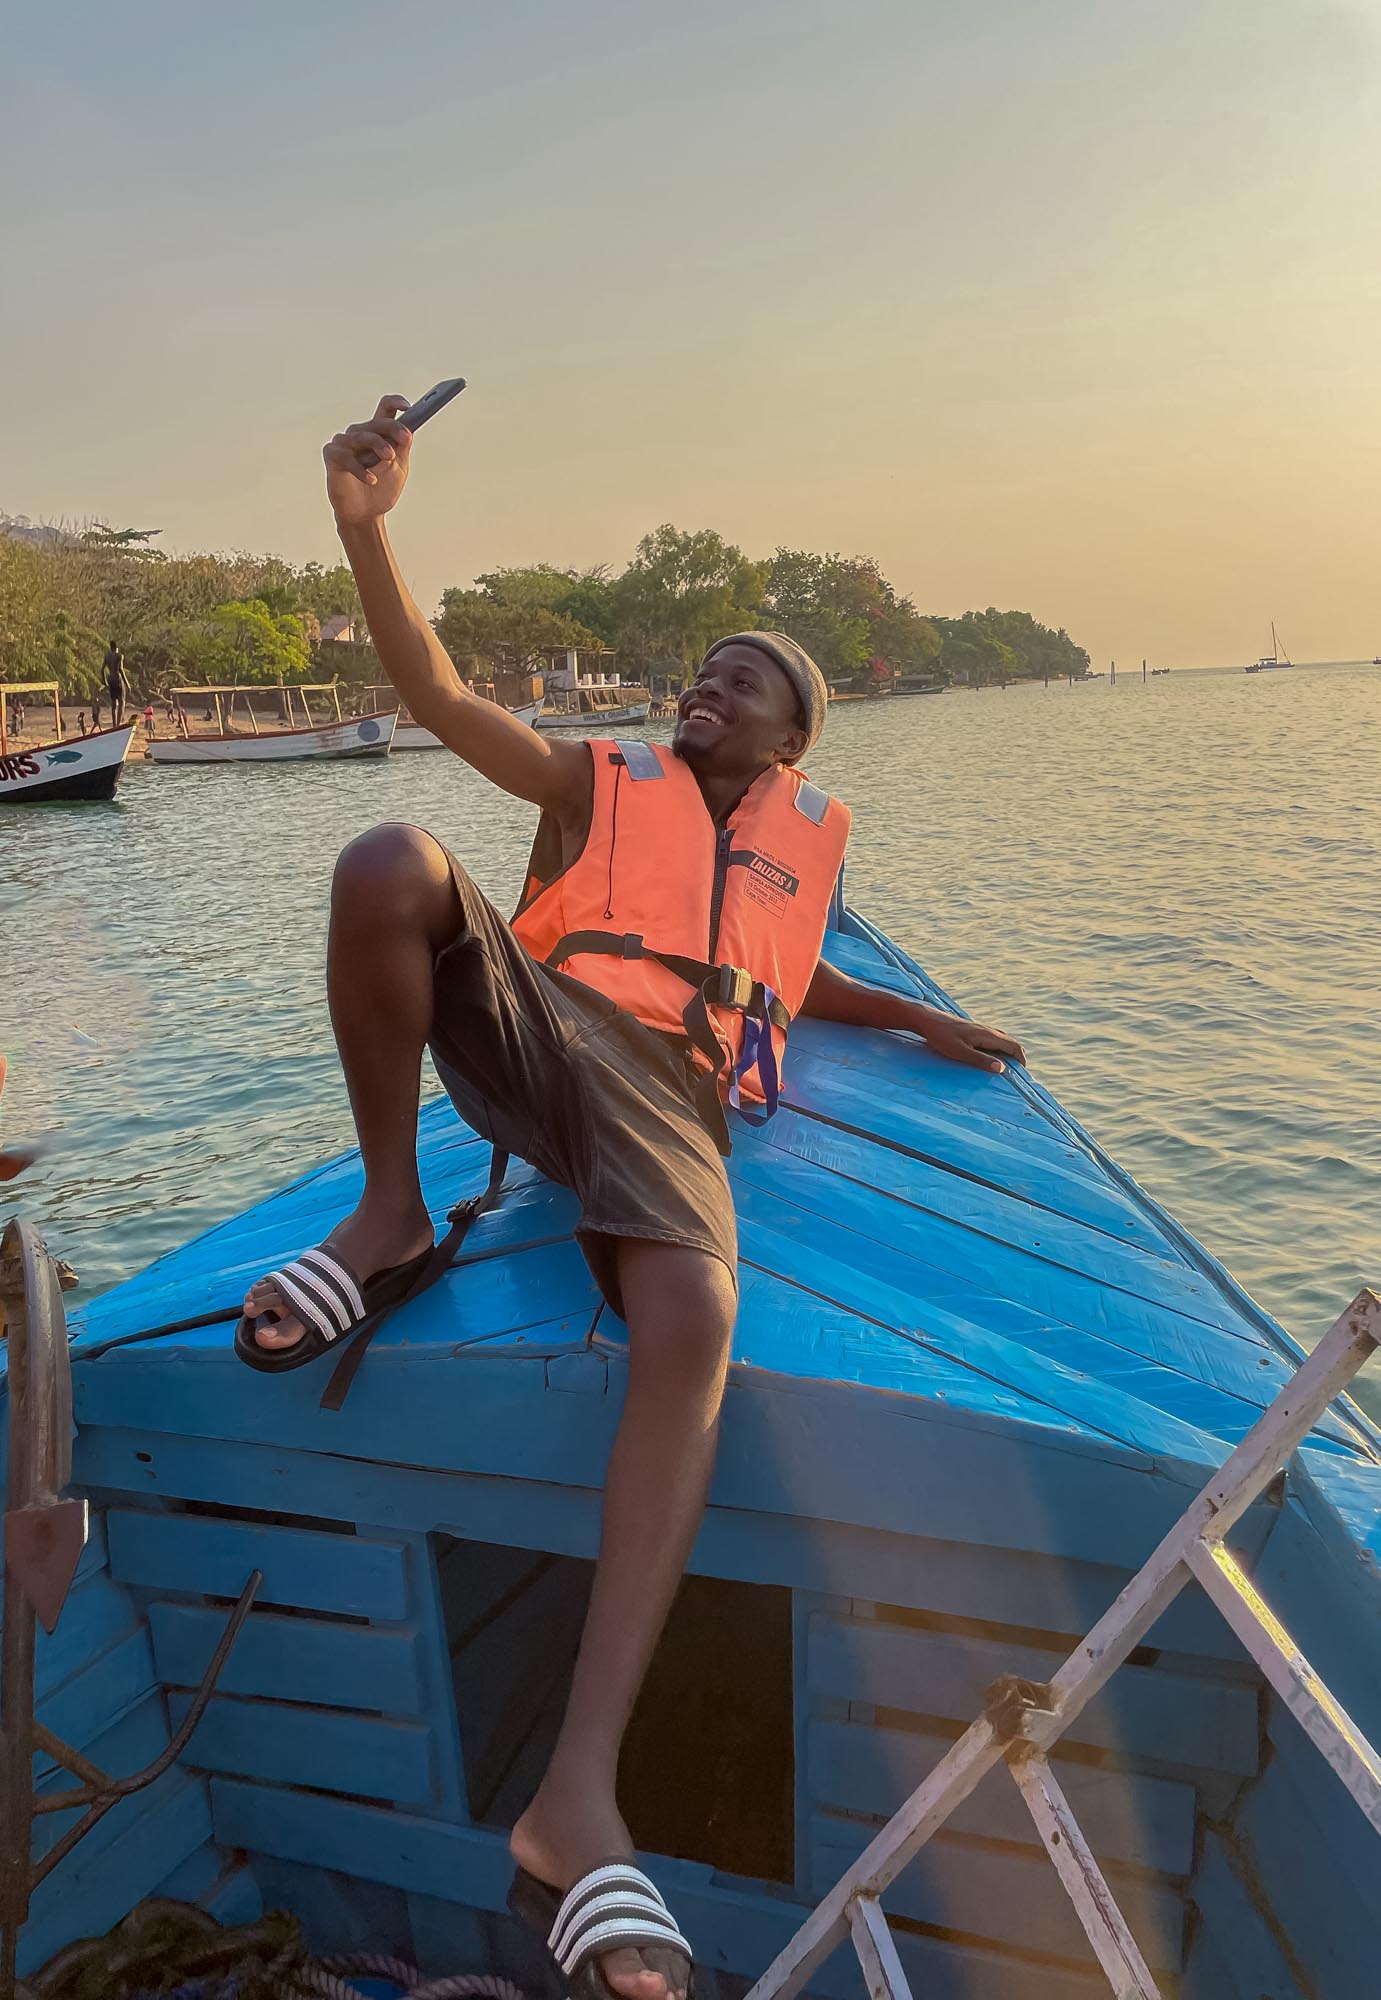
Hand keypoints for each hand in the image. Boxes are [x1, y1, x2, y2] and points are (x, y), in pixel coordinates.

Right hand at [324, 395, 414, 528]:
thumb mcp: (399, 467)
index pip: (385, 409)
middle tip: (405, 439)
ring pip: (361, 436)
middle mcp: (360, 434)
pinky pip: (346, 457)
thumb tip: (408, 431)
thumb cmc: (381, 490)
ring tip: (389, 458)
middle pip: (376, 422)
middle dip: (392, 429)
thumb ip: (402, 448)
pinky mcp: (332, 456)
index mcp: (378, 434)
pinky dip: (361, 469)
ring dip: (378, 445)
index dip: (395, 403)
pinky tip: (372, 479)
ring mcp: (344, 444)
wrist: (366, 515)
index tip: (408, 407)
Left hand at [916, 1011, 1025, 1074]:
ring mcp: (981, 1029)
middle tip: (1016, 1073)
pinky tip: (990, 1057)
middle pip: (1010, 1043)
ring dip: (1008, 1052)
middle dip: (1017, 1057)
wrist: (928, 1020)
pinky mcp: (974, 1030)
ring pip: (1002, 1040)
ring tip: (1006, 1067)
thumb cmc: (941, 1037)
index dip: (1021, 1059)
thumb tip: (1002, 1068)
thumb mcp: (960, 1052)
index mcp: (988, 1035)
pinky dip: (998, 1049)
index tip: (1022, 1074)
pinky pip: (993, 1039)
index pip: (1014, 1046)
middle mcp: (988, 1030)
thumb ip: (980, 1060)